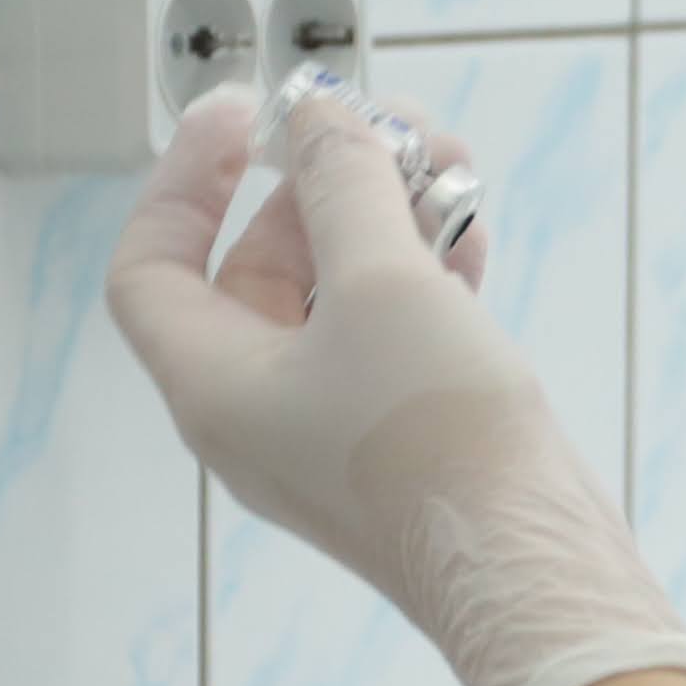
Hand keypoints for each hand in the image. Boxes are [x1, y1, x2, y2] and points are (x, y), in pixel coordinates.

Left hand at [105, 86, 685, 685]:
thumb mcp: (382, 283)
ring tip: (449, 169)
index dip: (186, 180)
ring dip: (385, 222)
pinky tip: (471, 237)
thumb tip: (318, 118)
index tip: (243, 116)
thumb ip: (343, 184)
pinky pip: (389, 338)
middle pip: (259, 269)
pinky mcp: (399, 443)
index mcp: (214, 383)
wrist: (531, 569)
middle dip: (324, 186)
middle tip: (386, 126)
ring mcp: (330, 431)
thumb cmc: (436, 441)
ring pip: (337, 297)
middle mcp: (257, 411)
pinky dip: (423, 276)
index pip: (154, 265)